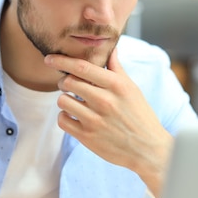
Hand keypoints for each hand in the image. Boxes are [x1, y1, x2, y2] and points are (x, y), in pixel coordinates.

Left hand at [44, 49, 172, 197]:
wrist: (147, 149)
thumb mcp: (132, 89)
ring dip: (65, 99)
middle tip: (69, 85)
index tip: (49, 59)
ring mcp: (94, 120)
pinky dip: (65, 116)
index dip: (62, 61)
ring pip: (62, 100)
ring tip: (74, 102)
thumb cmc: (140, 116)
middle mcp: (104, 101)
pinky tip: (74, 116)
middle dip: (64, 81)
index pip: (82, 67)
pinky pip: (62, 120)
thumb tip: (111, 49)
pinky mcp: (87, 137)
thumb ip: (117, 69)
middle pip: (68, 82)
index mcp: (116, 85)